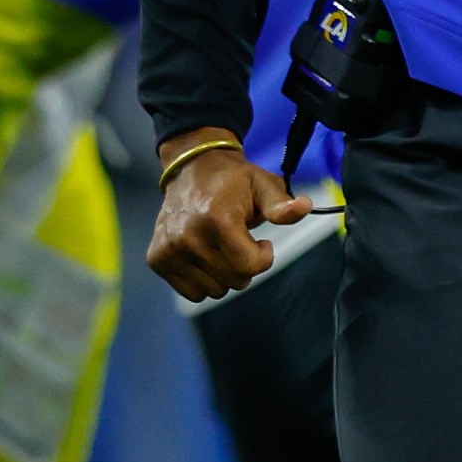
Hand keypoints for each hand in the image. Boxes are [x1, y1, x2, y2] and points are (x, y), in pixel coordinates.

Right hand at [146, 133, 311, 302]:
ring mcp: (169, 249)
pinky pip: (192, 293)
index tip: (261, 241)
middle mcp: (188, 236)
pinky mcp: (157, 258)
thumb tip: (304, 207)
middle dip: (245, 265)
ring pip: (213, 291)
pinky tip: (205, 255)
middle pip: (234, 281)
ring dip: (224, 274)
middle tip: (241, 242)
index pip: (249, 267)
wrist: (192, 168)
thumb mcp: (263, 184)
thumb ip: (282, 204)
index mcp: (216, 219)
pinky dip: (204, 280)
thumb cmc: (233, 179)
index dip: (263, 256)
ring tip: (222, 247)